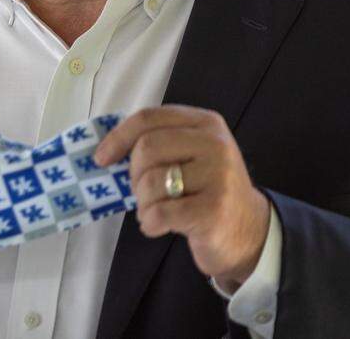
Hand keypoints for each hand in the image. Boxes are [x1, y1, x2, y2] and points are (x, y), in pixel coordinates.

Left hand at [94, 105, 269, 289]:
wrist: (249, 231)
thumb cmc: (206, 190)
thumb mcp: (190, 155)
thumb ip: (158, 143)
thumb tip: (105, 149)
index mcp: (205, 123)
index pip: (148, 118)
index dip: (118, 137)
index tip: (101, 158)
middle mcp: (215, 143)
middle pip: (146, 148)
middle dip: (134, 176)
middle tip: (143, 193)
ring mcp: (218, 176)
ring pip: (152, 182)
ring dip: (143, 203)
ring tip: (155, 210)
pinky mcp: (214, 209)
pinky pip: (160, 212)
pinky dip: (150, 222)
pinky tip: (158, 226)